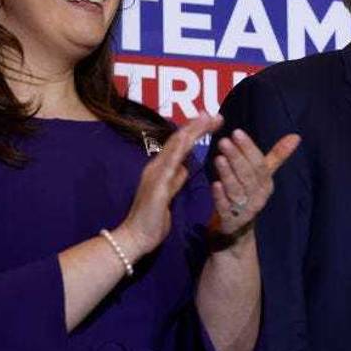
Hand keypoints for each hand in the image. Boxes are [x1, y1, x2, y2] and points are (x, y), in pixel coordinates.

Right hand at [114, 114, 223, 260]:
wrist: (135, 237)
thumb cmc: (152, 219)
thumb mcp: (169, 194)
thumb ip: (176, 180)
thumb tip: (185, 167)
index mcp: (162, 169)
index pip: (180, 145)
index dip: (195, 131)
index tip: (211, 120)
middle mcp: (157, 166)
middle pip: (178, 139)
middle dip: (196, 125)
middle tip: (214, 113)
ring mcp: (155, 174)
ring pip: (174, 146)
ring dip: (191, 131)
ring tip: (206, 119)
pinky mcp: (156, 185)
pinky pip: (169, 164)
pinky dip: (179, 150)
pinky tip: (188, 140)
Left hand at [209, 129, 300, 244]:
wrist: (237, 229)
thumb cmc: (248, 194)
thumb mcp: (263, 175)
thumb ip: (277, 156)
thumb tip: (296, 136)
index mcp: (266, 183)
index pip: (259, 163)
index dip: (248, 148)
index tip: (237, 132)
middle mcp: (258, 196)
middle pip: (248, 175)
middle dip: (236, 157)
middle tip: (224, 141)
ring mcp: (245, 210)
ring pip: (237, 190)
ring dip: (228, 174)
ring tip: (218, 158)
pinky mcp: (231, 221)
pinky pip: (226, 208)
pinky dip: (220, 197)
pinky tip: (214, 185)